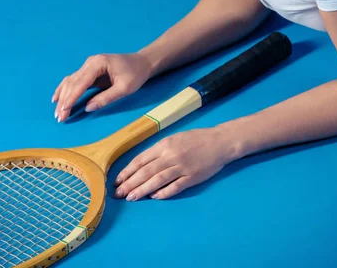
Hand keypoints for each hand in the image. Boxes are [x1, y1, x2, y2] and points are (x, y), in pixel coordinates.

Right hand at [52, 51, 152, 121]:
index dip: (71, 97)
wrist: (142, 62)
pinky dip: (65, 90)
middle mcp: (90, 62)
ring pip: (71, 81)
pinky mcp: (90, 70)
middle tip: (60, 117)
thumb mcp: (124, 88)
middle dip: (65, 100)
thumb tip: (88, 108)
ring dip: (63, 96)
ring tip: (58, 112)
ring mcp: (89, 65)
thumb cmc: (136, 74)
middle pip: (73, 82)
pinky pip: (74, 80)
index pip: (81, 82)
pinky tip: (57, 99)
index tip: (64, 110)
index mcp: (98, 63)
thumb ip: (106, 98)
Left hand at [114, 127, 234, 200]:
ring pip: (157, 180)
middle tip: (118, 194)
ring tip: (131, 198)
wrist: (219, 142)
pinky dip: (163, 193)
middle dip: (130, 183)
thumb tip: (142, 164)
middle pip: (146, 172)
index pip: (141, 160)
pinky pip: (174, 187)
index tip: (117, 180)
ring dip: (142, 190)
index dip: (128, 171)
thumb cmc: (195, 139)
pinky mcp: (192, 177)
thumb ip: (159, 150)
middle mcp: (171, 155)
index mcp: (165, 144)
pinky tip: (154, 197)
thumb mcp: (174, 138)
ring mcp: (181, 167)